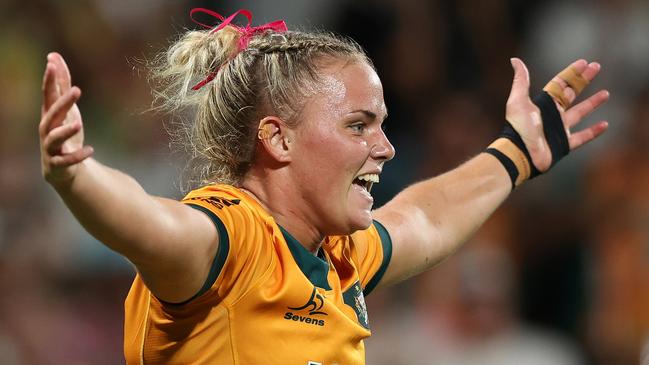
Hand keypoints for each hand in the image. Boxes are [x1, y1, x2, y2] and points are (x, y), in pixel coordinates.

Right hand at [39, 52, 93, 185]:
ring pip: (54, 138)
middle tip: (77, 90)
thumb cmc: (64, 131)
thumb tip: (53, 56)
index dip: (49, 80)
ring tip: (78, 123)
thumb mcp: (65, 108)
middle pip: (52, 114)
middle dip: (62, 102)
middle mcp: (47, 129)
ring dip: (65, 131)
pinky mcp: (58, 164)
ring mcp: (51, 147)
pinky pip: (66, 160)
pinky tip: (90, 149)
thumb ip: (61, 84)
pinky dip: (78, 155)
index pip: (47, 95)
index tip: (51, 63)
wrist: (63, 168)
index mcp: (49, 114)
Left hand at [505, 58, 608, 171]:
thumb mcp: (518, 100)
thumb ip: (521, 80)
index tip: (584, 62)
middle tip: (597, 67)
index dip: (572, 72)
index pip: (560, 83)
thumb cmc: (518, 127)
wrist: (520, 153)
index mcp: (543, 103)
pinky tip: (605, 125)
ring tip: (606, 94)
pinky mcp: (564, 144)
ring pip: (580, 113)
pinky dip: (593, 132)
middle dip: (584, 80)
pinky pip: (582, 137)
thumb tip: (515, 60)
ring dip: (592, 103)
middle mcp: (553, 114)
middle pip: (572, 93)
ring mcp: (559, 129)